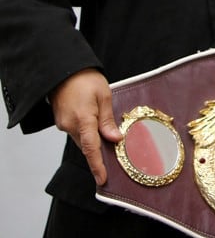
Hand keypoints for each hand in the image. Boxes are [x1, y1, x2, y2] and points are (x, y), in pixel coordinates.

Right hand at [49, 68, 121, 185]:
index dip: (97, 165)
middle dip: (99, 157)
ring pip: (82, 140)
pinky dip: (88, 136)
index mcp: (83, 119)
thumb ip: (108, 120)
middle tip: (113, 166)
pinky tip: (98, 132)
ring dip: (94, 145)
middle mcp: (70, 125)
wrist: (63, 71)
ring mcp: (64, 124)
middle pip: (87, 147)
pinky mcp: (62, 121)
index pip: (90, 148)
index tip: (102, 179)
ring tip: (110, 147)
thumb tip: (115, 139)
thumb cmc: (86, 79)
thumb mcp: (104, 95)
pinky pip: (77, 133)